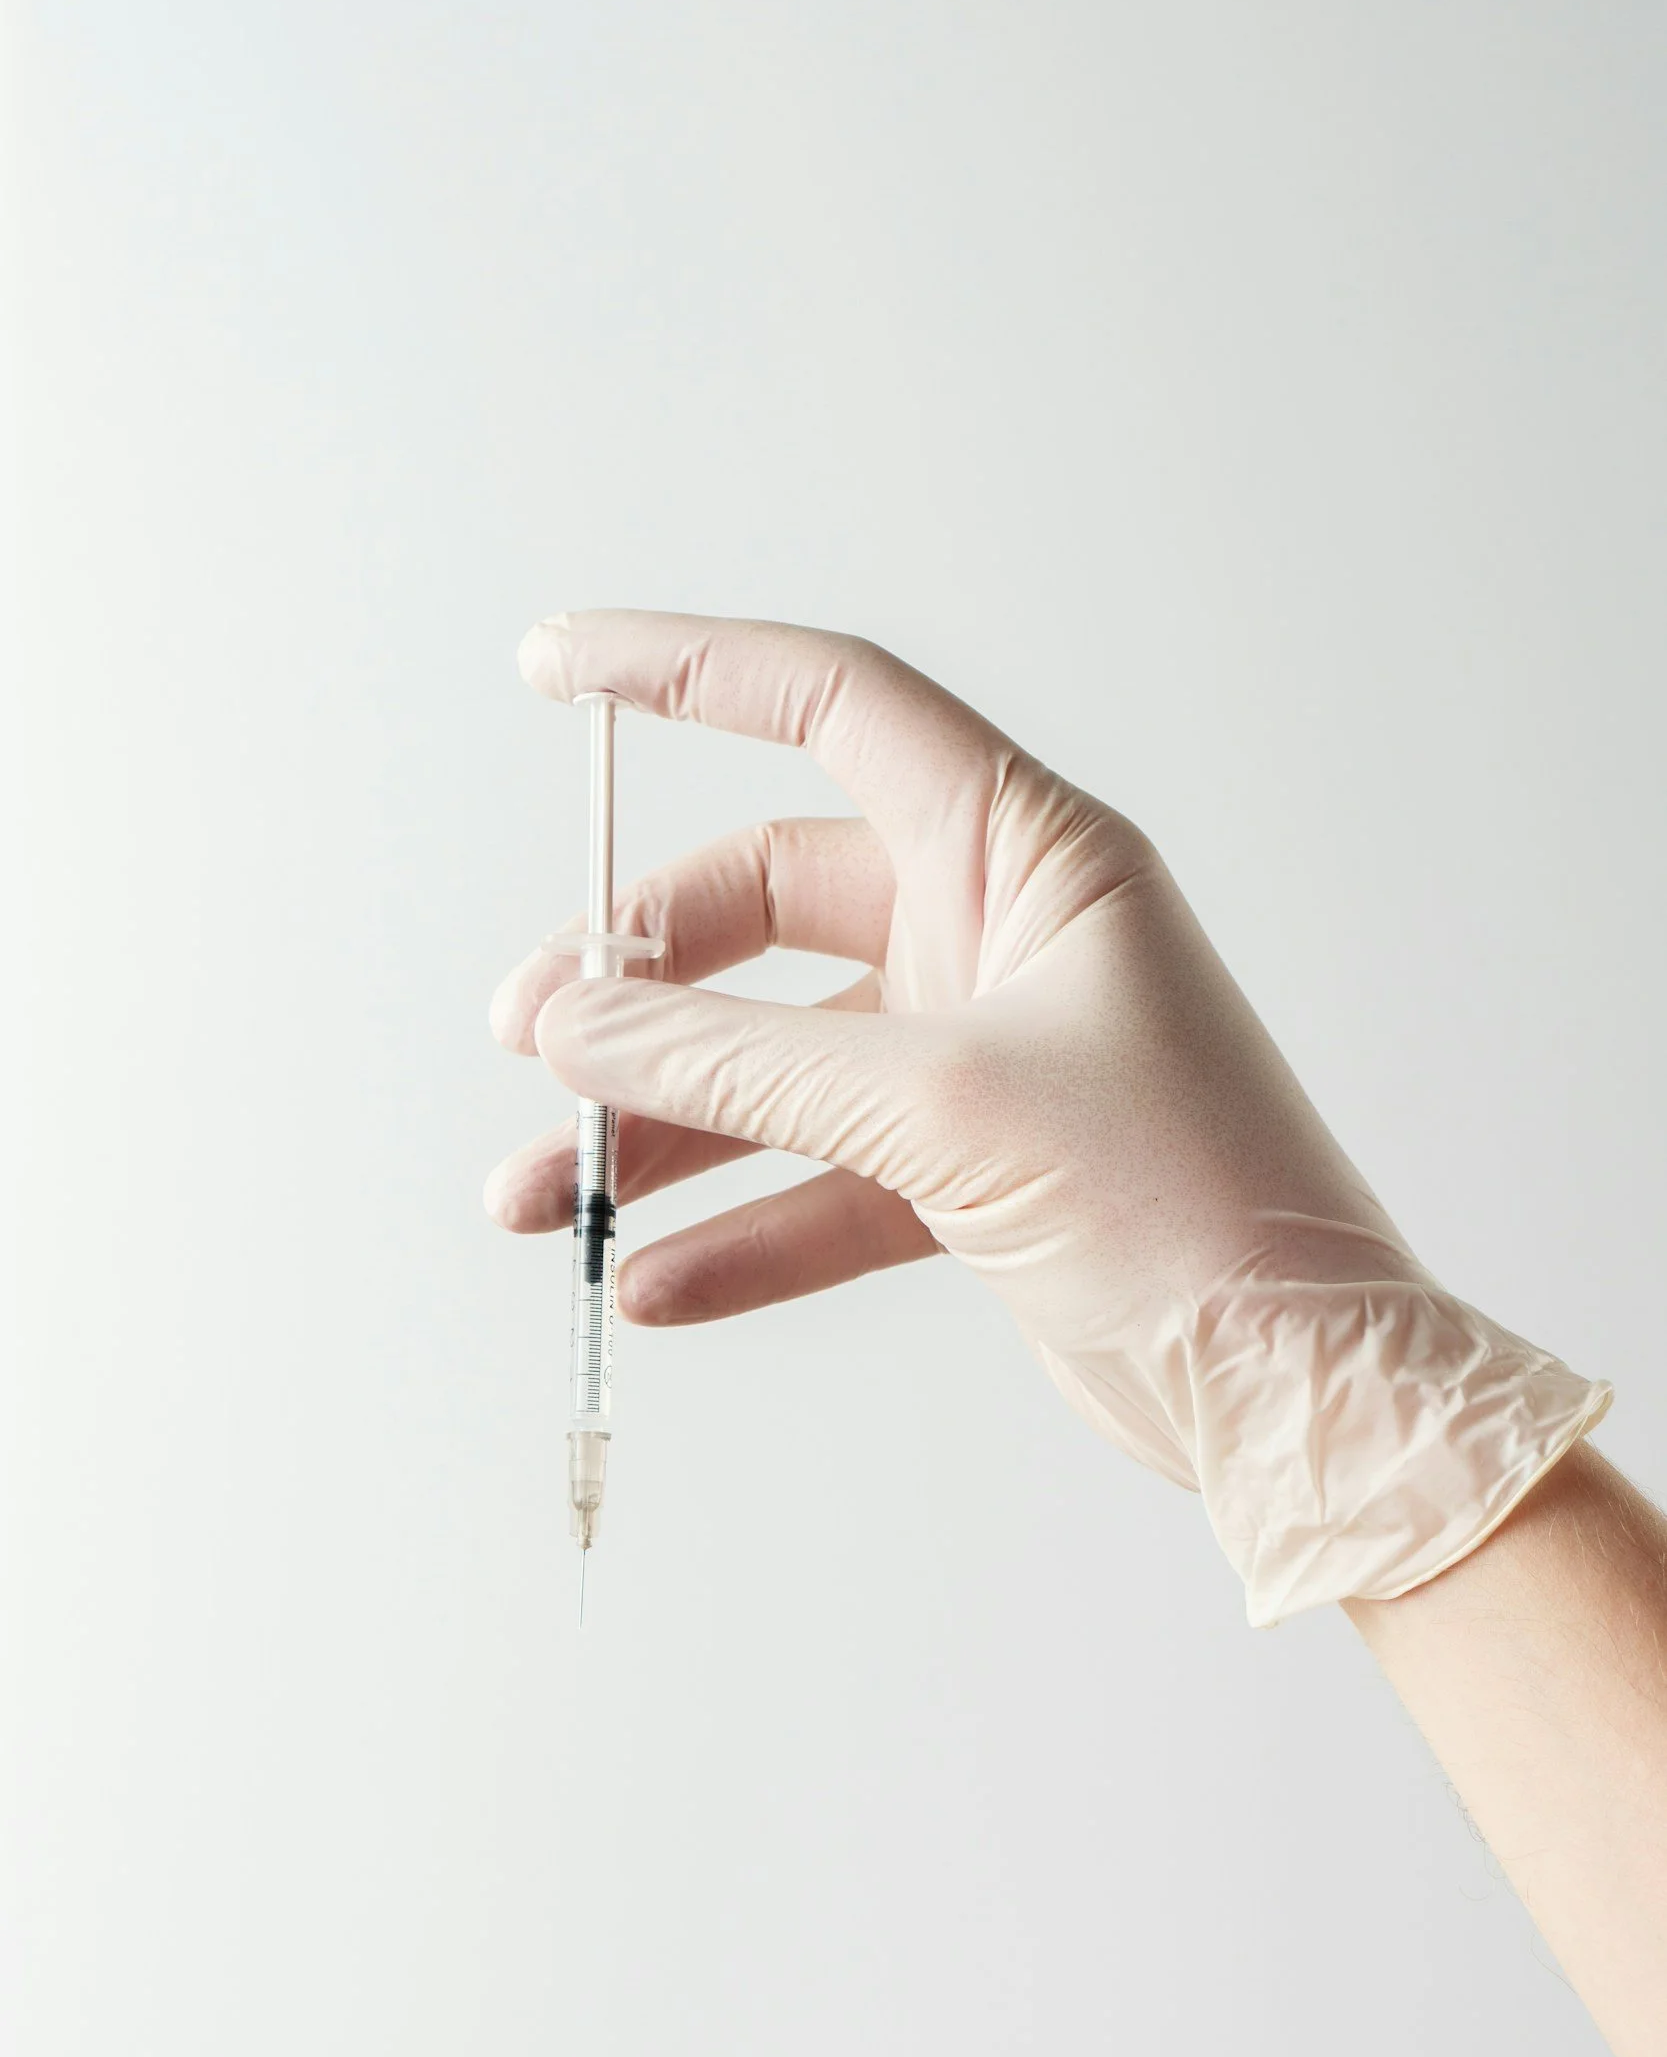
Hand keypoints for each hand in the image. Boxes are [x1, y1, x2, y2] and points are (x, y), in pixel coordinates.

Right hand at [487, 611, 1606, 1622]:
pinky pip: (814, 1179)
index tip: (552, 667)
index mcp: (1027, 854)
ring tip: (544, 1199)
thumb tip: (575, 1031)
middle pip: (764, 904)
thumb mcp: (946, 1109)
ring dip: (657, 1126)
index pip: (831, 706)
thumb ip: (744, 1061)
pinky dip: (735, 1226)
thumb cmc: (1191, 1204)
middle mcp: (996, 935)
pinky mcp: (969, 1174)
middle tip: (536, 1046)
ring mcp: (977, 1055)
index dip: (685, 670)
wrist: (1300, 1389)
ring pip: (774, 1059)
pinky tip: (658, 1282)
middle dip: (638, 978)